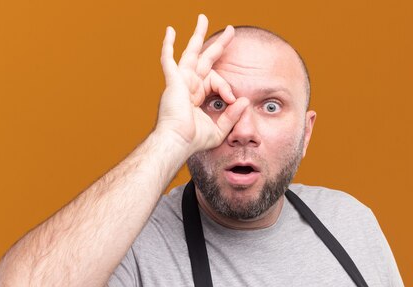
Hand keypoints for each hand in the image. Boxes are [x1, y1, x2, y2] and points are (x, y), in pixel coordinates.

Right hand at [155, 14, 248, 155]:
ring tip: (203, 18)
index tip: (232, 99)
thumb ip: (233, 115)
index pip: (216, 80)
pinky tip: (170, 31)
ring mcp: (179, 81)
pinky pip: (168, 59)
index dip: (226, 87)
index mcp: (197, 95)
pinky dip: (168, 45)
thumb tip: (245, 100)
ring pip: (191, 52)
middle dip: (218, 44)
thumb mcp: (220, 128)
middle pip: (205, 58)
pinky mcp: (173, 81)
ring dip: (198, 35)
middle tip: (231, 31)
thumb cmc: (194, 140)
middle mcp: (188, 86)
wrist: (178, 142)